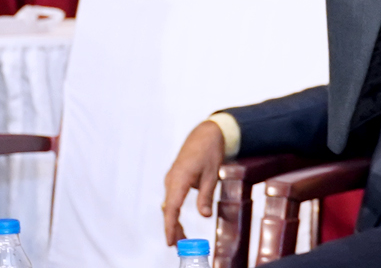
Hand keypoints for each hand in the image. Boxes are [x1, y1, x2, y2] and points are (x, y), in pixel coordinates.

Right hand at [161, 120, 225, 245]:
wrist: (206, 134)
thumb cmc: (209, 152)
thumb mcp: (212, 175)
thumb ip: (206, 196)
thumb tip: (204, 215)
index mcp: (180, 177)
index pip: (172, 207)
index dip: (170, 226)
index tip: (171, 241)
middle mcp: (172, 179)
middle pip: (168, 209)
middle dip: (172, 228)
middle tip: (178, 246)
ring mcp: (171, 178)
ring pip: (168, 205)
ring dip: (173, 221)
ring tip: (181, 239)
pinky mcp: (174, 178)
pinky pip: (171, 198)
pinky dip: (174, 212)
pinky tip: (179, 222)